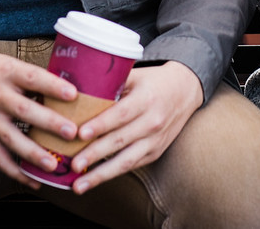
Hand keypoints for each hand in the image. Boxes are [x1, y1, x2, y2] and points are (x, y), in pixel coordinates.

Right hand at [0, 41, 78, 186]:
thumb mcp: (14, 64)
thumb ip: (38, 78)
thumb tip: (73, 92)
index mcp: (8, 72)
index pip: (33, 78)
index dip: (53, 86)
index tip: (73, 94)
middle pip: (23, 110)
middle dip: (49, 123)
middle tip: (72, 132)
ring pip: (11, 139)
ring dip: (33, 154)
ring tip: (54, 165)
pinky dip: (16, 172)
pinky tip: (34, 181)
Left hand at [68, 61, 203, 193]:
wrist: (186, 91)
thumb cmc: (154, 82)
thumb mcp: (136, 75)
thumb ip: (111, 82)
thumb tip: (78, 90)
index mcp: (146, 99)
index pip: (121, 114)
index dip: (101, 125)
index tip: (80, 134)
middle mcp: (153, 121)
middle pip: (120, 140)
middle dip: (95, 154)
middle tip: (73, 164)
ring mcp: (155, 140)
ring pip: (126, 161)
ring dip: (101, 174)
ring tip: (79, 185)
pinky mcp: (155, 153)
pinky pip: (131, 166)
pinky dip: (111, 173)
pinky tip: (93, 179)